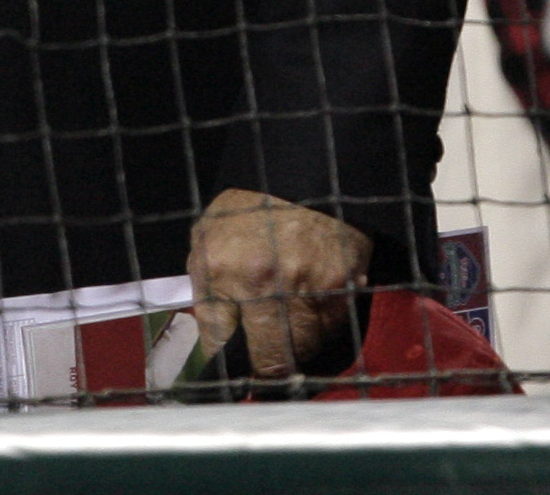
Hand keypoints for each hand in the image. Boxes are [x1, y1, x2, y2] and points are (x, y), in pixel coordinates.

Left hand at [186, 188, 371, 380]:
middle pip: (268, 363)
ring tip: (290, 334)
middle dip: (265, 374)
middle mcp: (263, 283)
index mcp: (220, 269)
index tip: (233, 372)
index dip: (226, 363)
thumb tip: (214, 336)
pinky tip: (312, 310)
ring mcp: (306, 288)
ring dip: (296, 351)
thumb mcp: (208, 237)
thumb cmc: (251, 207)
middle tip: (265, 373)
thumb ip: (207, 287)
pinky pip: (331, 330)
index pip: (219, 344)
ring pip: (303, 352)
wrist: (305, 176)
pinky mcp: (341, 288)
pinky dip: (322, 329)